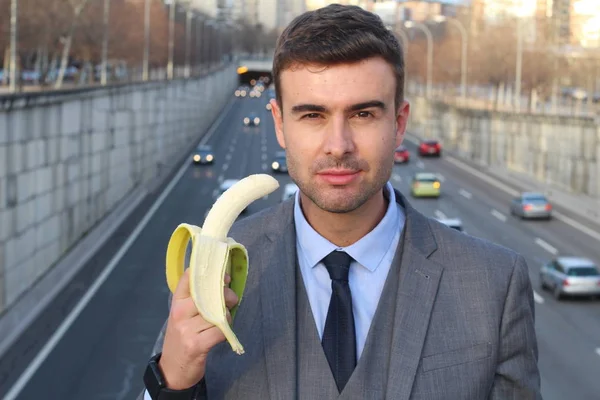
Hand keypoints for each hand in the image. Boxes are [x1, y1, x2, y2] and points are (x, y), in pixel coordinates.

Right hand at [158, 268, 238, 389]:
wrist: (171, 371)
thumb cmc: (181, 339)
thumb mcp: (183, 317)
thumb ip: (197, 301)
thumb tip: (223, 283)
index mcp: (177, 303)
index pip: (189, 278)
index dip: (210, 274)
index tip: (224, 277)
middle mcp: (179, 313)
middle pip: (209, 294)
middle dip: (227, 296)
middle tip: (232, 301)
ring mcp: (186, 329)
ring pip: (217, 313)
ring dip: (226, 317)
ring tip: (223, 322)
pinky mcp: (196, 345)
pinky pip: (219, 331)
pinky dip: (225, 332)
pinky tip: (221, 335)